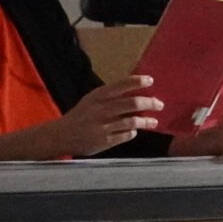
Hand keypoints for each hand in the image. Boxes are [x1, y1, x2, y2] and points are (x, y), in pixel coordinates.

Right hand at [45, 76, 163, 155]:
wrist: (62, 135)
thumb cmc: (81, 115)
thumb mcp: (92, 100)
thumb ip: (111, 96)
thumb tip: (136, 93)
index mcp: (98, 96)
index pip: (121, 85)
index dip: (137, 81)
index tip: (151, 80)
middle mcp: (102, 109)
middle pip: (132, 103)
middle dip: (149, 103)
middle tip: (160, 104)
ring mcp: (103, 126)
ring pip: (132, 121)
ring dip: (146, 121)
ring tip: (154, 121)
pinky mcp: (105, 141)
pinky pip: (126, 135)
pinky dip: (133, 132)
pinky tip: (135, 131)